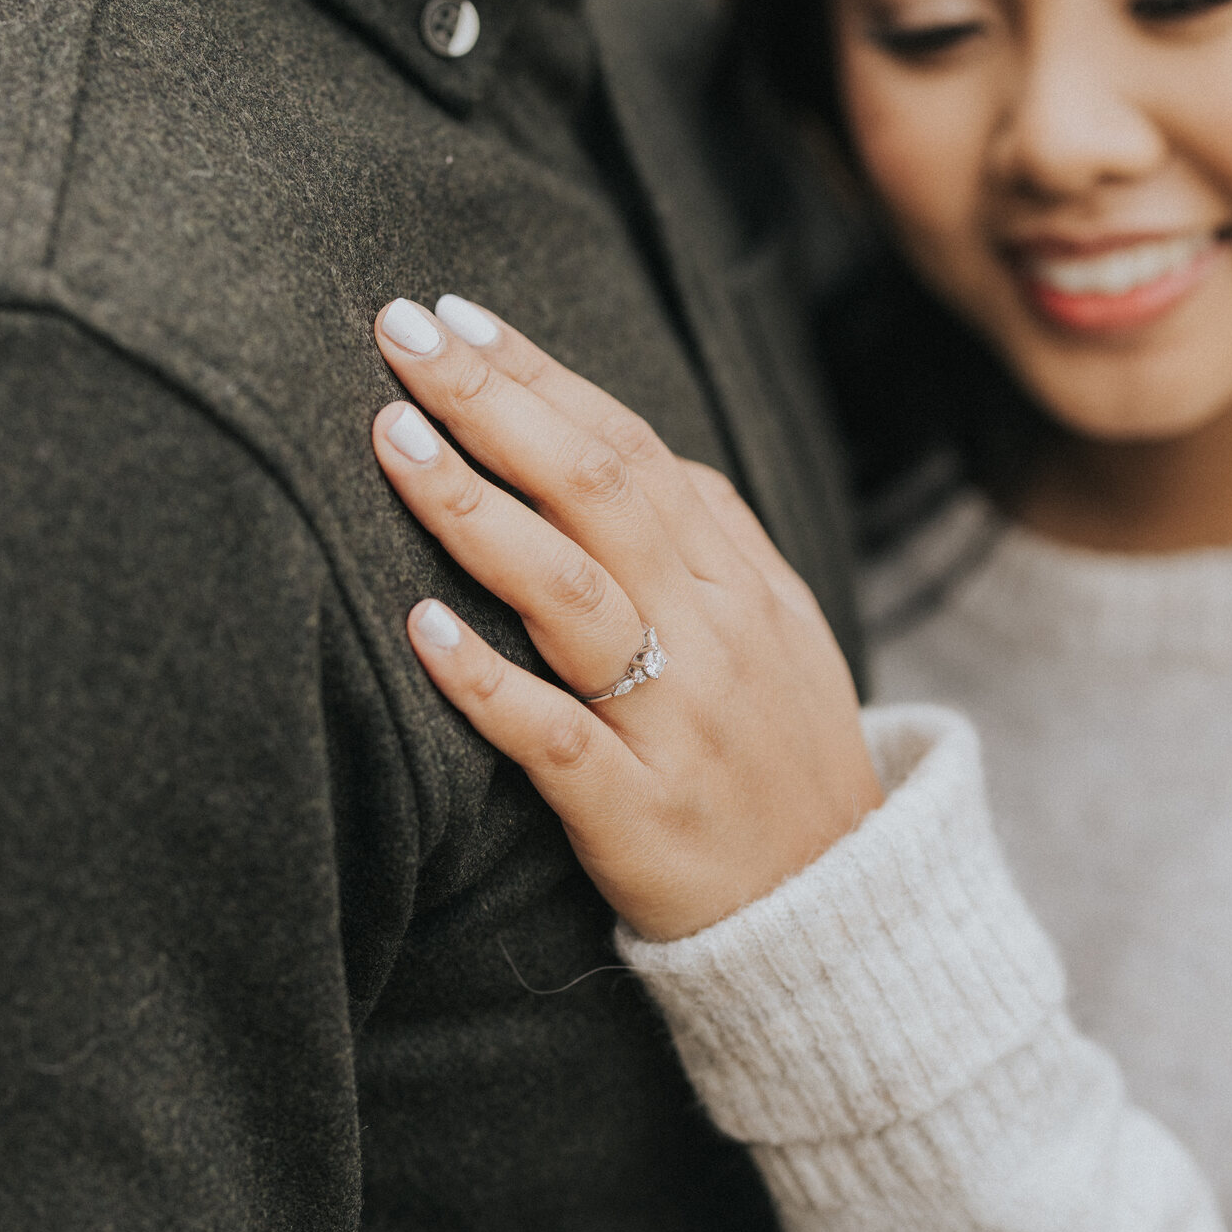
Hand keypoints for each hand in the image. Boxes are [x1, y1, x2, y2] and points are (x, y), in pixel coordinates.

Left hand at [370, 294, 881, 941]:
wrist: (837, 914)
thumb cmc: (780, 761)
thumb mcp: (780, 631)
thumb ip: (713, 538)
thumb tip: (637, 451)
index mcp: (736, 581)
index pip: (629, 448)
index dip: (539, 377)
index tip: (454, 317)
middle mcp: (710, 634)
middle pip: (596, 491)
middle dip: (494, 402)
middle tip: (401, 332)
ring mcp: (675, 722)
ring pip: (572, 595)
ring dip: (476, 511)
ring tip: (394, 441)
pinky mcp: (637, 812)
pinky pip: (555, 737)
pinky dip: (486, 680)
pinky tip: (419, 630)